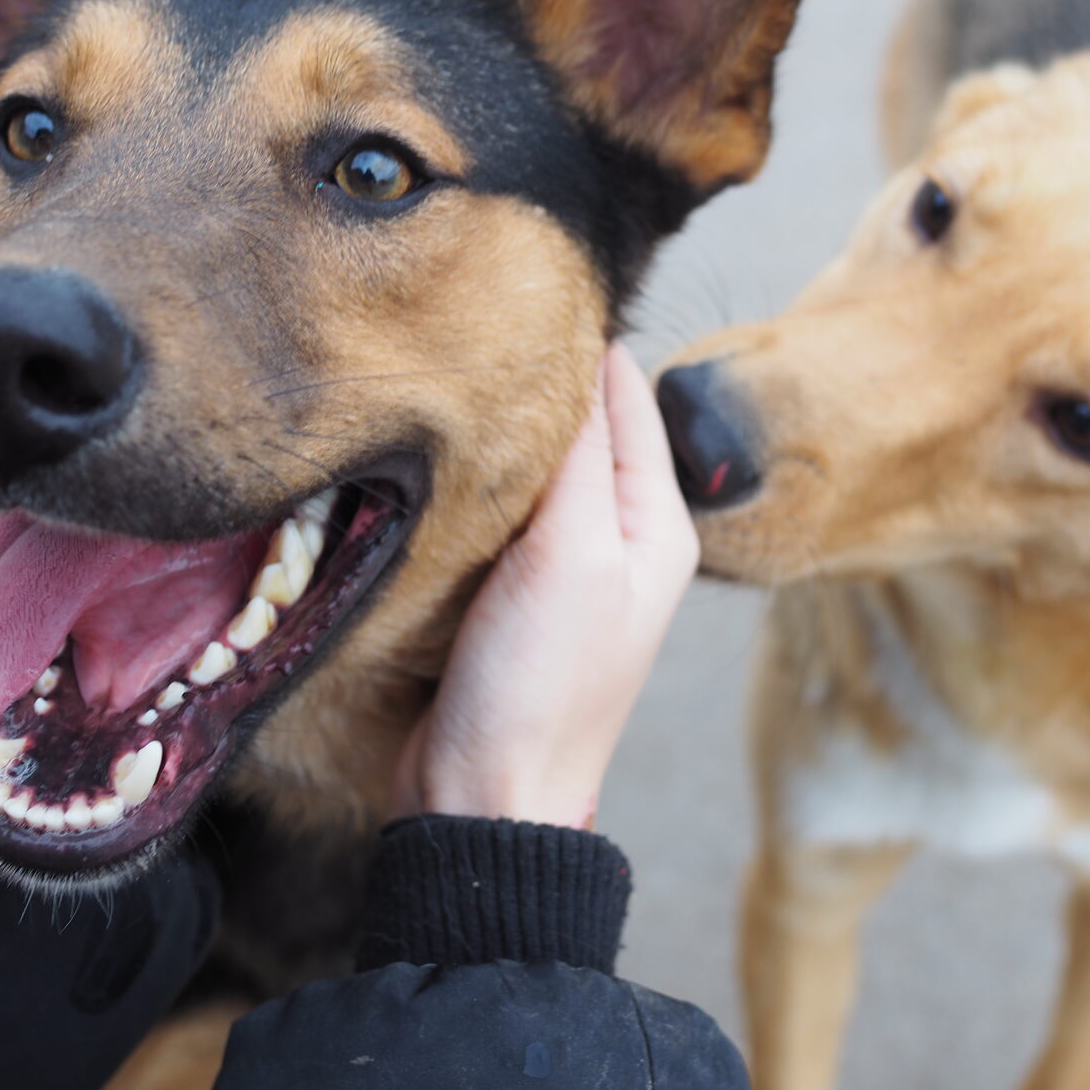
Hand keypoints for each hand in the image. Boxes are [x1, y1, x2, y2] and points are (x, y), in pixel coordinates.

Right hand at [392, 344, 699, 828]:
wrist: (486, 799)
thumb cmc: (541, 685)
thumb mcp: (571, 554)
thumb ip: (579, 456)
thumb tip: (582, 356)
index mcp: (654, 524)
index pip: (628, 401)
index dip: (583, 346)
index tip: (527, 290)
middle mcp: (616, 540)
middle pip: (580, 431)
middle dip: (534, 384)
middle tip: (473, 325)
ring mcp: (561, 570)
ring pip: (532, 471)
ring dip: (498, 435)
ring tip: (450, 378)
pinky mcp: (507, 596)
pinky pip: (493, 515)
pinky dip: (470, 484)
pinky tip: (435, 461)